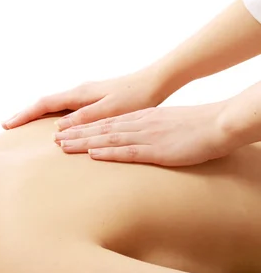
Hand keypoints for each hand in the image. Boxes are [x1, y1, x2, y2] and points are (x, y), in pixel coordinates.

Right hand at [2, 69, 165, 129]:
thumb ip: (84, 119)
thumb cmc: (136, 96)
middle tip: (7, 124)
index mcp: (79, 95)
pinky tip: (53, 122)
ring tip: (23, 124)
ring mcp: (85, 95)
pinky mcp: (93, 99)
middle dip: (25, 114)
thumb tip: (58, 127)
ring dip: (36, 114)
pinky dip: (51, 114)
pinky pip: (64, 107)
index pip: (44, 104)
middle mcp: (79, 93)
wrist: (156, 81)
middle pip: (44, 103)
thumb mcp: (110, 110)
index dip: (25, 115)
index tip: (7, 124)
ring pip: (53, 105)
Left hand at [52, 103, 232, 166]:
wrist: (218, 123)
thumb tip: (136, 141)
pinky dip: (108, 152)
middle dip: (76, 134)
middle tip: (54, 139)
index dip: (84, 127)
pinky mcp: (156, 149)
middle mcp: (138, 124)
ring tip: (63, 146)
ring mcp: (146, 136)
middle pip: (100, 129)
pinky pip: (128, 151)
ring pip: (108, 139)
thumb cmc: (195, 126)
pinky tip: (93, 154)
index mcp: (141, 118)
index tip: (65, 131)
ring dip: (84, 143)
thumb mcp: (166, 125)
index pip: (106, 122)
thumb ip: (148, 132)